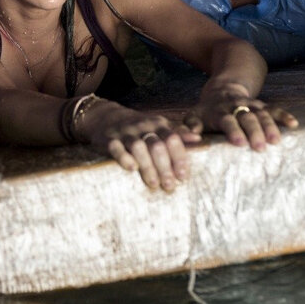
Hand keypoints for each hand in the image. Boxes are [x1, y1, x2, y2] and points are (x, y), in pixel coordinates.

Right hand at [78, 99, 200, 191]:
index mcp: (158, 124)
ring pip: (138, 148)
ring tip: (153, 184)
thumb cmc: (138, 126)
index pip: (173, 139)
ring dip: (147, 167)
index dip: (179, 158)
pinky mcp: (109, 139)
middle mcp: (143, 127)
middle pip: (157, 146)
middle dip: (165, 168)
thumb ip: (177, 133)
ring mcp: (125, 133)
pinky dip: (124, 157)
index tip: (183, 176)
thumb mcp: (158, 125)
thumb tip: (198, 139)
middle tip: (169, 187)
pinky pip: (116, 148)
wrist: (105, 116)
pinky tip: (131, 168)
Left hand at [188, 85, 297, 149]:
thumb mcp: (192, 117)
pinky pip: (274, 109)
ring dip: (270, 126)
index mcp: (218, 112)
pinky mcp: (262, 106)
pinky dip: (284, 115)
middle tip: (260, 148)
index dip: (233, 130)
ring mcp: (251, 105)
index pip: (227, 120)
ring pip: (262, 114)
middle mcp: (236, 107)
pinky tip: (293, 124)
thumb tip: (191, 138)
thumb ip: (187, 129)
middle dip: (254, 131)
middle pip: (247, 118)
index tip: (239, 143)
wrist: (221, 91)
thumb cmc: (205, 112)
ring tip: (276, 141)